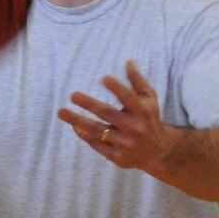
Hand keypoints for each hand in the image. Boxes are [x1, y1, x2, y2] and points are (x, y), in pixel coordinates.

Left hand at [57, 60, 172, 171]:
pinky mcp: (117, 156)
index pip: (129, 98)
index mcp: (143, 112)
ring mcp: (125, 143)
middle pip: (108, 114)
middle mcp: (135, 128)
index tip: (104, 78)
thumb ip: (138, 82)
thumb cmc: (149, 119)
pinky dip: (84, 134)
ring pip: (97, 130)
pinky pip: (96, 143)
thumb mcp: (149, 100)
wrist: (157, 153)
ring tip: (61, 111)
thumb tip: (128, 61)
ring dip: (77, 121)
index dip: (118, 88)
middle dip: (90, 104)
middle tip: (73, 94)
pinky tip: (74, 126)